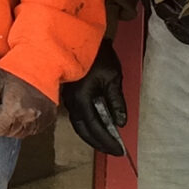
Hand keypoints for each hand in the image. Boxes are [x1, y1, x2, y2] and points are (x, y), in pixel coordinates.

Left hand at [0, 67, 55, 140]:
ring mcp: (41, 119)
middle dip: (0, 123)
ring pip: (22, 133)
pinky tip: (24, 110)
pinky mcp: (50, 117)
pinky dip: (26, 124)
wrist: (43, 62)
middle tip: (0, 106)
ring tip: (12, 108)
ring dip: (13, 125)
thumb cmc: (17, 69)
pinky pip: (35, 129)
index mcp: (14, 109)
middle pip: (8, 133)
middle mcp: (29, 118)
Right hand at [59, 38, 127, 158]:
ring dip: (92, 136)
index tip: (119, 150)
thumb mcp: (113, 77)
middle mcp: (72, 103)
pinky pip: (78, 117)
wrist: (80, 37)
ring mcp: (69, 99)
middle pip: (84, 130)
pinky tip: (97, 128)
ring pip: (79, 125)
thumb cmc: (99, 55)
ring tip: (106, 143)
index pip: (95, 127)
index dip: (107, 141)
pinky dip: (88, 126)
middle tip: (113, 151)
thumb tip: (120, 122)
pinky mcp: (70, 95)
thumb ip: (116, 101)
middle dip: (99, 143)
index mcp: (82, 99)